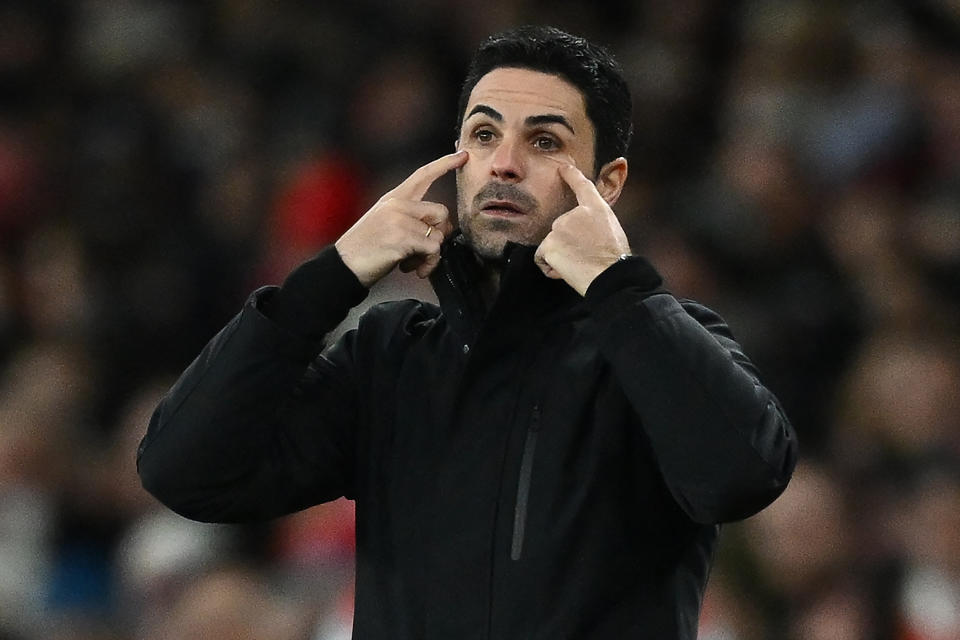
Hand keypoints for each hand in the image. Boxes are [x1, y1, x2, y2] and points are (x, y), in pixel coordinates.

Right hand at [335, 150, 467, 286]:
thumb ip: (410, 217)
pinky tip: (410, 268)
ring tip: (410, 261)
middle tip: (422, 250)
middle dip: (439, 234)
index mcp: (393, 198)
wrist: (344, 265)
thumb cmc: (366, 248)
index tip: (464, 155)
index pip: (423, 175)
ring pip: (438, 235)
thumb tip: (441, 227)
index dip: (445, 164)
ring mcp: (399, 221)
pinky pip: (433, 250)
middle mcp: (397, 205)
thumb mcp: (385, 222)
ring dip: (430, 255)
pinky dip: (428, 264)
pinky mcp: (402, 239)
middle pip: (441, 212)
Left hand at [534, 163, 630, 294]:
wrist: (609, 274)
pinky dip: (550, 266)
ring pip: (552, 243)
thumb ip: (595, 222)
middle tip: (584, 255)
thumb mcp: (613, 230)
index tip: (563, 168)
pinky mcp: (548, 245)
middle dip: (568, 242)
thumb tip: (585, 228)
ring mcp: (559, 228)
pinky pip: (542, 257)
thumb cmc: (615, 258)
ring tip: (578, 264)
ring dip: (560, 255)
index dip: (571, 175)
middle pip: (562, 226)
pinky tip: (566, 270)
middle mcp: (574, 214)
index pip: (582, 186)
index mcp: (595, 208)